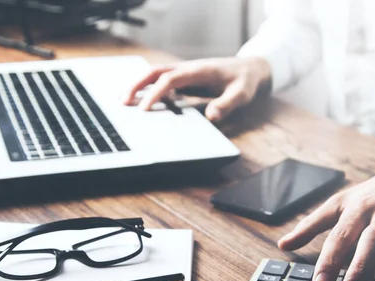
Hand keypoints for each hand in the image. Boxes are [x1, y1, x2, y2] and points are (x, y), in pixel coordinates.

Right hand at [122, 57, 270, 121]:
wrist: (251, 69)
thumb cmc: (245, 81)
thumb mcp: (242, 94)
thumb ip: (227, 104)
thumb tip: (211, 116)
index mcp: (199, 71)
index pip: (171, 78)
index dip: (156, 92)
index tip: (144, 108)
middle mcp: (188, 68)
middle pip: (156, 71)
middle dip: (137, 84)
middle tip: (123, 101)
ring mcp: (185, 72)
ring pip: (156, 74)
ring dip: (139, 85)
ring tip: (124, 101)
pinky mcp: (185, 79)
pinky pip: (162, 80)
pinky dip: (148, 87)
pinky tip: (140, 100)